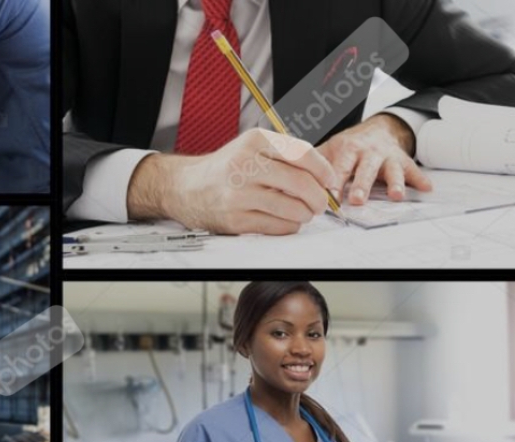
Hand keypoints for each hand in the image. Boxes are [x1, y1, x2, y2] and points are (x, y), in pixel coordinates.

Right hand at [131, 128, 339, 234]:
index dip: (323, 170)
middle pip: (300, 182)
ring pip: (290, 208)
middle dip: (318, 197)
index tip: (330, 181)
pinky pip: (275, 226)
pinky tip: (287, 221)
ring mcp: (238, 194)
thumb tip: (323, 177)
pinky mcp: (234, 219)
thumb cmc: (225, 168)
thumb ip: (284, 154)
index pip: (302, 154)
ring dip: (305, 214)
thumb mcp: (252, 147)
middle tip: (321, 203)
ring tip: (305, 213)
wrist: (185, 187)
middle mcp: (245, 165)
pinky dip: (288, 226)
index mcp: (254, 141)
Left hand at [317, 113, 432, 204]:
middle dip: (361, 184)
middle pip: (365, 169)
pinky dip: (420, 179)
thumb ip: (313, 166)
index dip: (334, 182)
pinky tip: (427, 188)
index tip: (328, 197)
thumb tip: (291, 184)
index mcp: (347, 149)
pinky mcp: (403, 160)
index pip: (339, 168)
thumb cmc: (348, 147)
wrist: (377, 129)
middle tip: (357, 200)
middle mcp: (368, 152)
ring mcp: (387, 156)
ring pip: (392, 170)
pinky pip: (413, 170)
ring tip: (396, 196)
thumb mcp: (329, 150)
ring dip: (395, 183)